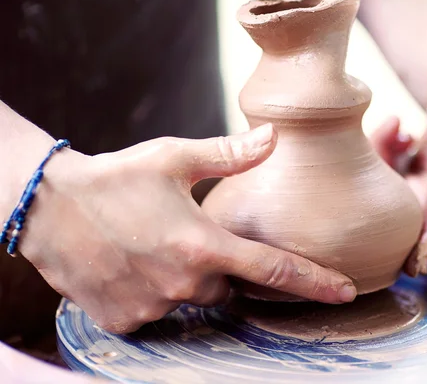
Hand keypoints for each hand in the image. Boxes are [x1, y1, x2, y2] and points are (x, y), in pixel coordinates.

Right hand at [17, 124, 355, 333]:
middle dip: (222, 267)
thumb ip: (230, 155)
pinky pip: (158, 312)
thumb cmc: (116, 178)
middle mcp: (183, 283)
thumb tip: (274, 139)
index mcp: (203, 244)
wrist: (47, 208)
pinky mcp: (125, 321)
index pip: (274, 270)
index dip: (314, 281)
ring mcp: (153, 307)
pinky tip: (133, 264)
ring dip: (187, 279)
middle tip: (190, 237)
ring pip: (193, 300)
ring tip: (156, 246)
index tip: (344, 292)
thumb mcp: (173, 158)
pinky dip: (155, 291)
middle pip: (229, 287)